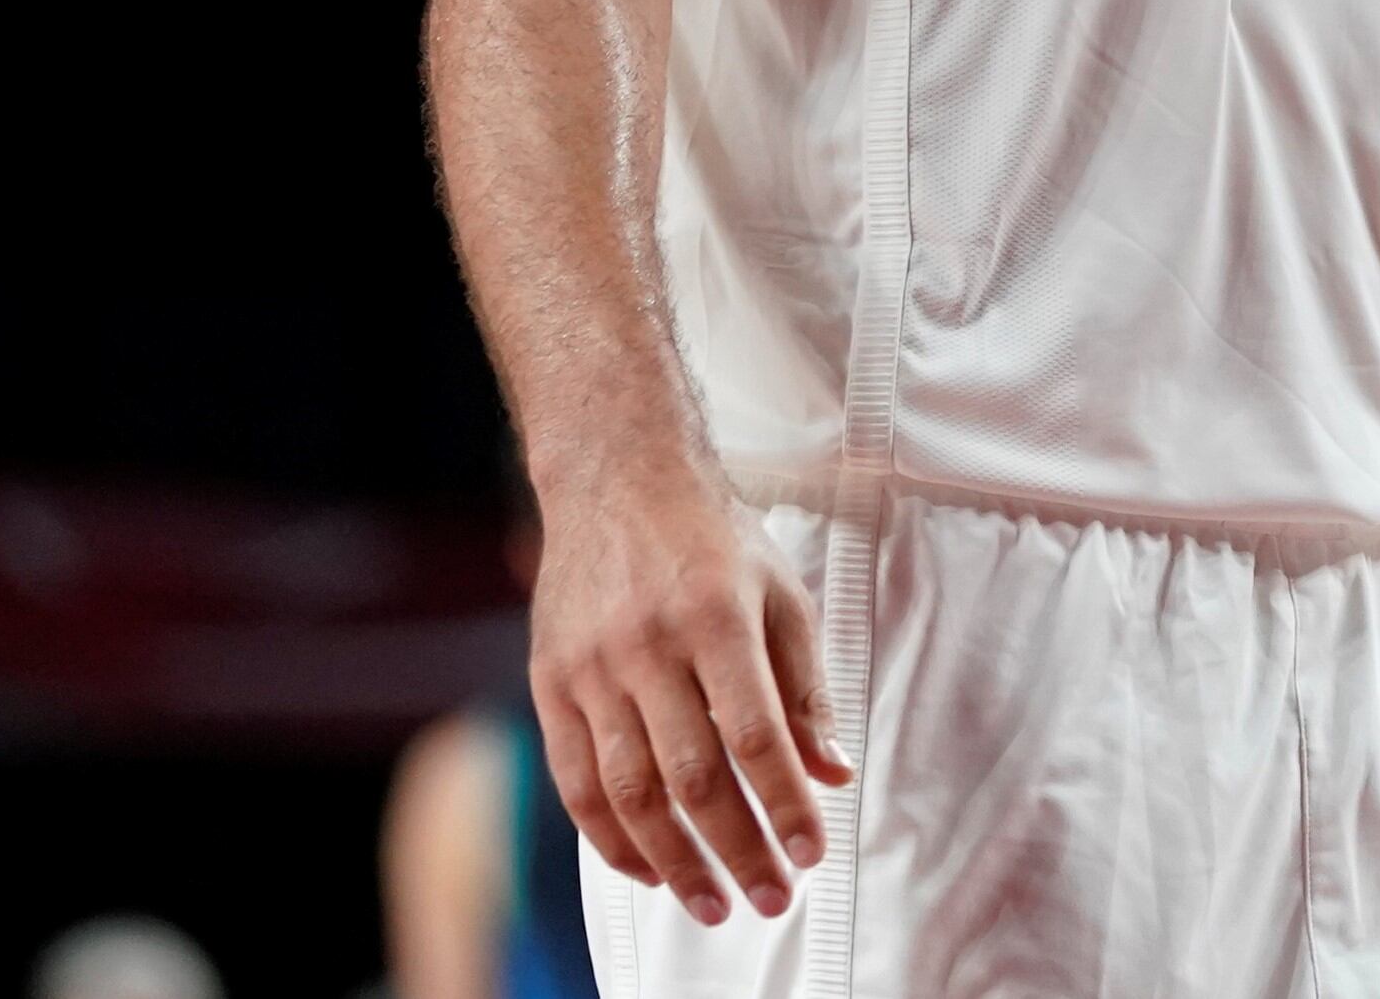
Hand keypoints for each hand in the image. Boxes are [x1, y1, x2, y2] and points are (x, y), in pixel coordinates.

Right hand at [529, 457, 852, 927]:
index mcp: (714, 616)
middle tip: (769, 898)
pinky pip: (575, 781)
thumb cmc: (713, 537)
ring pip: (630, 791)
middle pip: (693, 776)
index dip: (784, 804)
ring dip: (674, 861)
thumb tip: (830, 773)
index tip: (811, 854)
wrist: (616, 475)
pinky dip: (610, 838)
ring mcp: (590, 667)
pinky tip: (647, 869)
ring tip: (712, 904)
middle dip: (736, 851)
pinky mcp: (549, 682)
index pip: (755, 735)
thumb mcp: (780, 593)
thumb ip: (805, 688)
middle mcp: (647, 645)